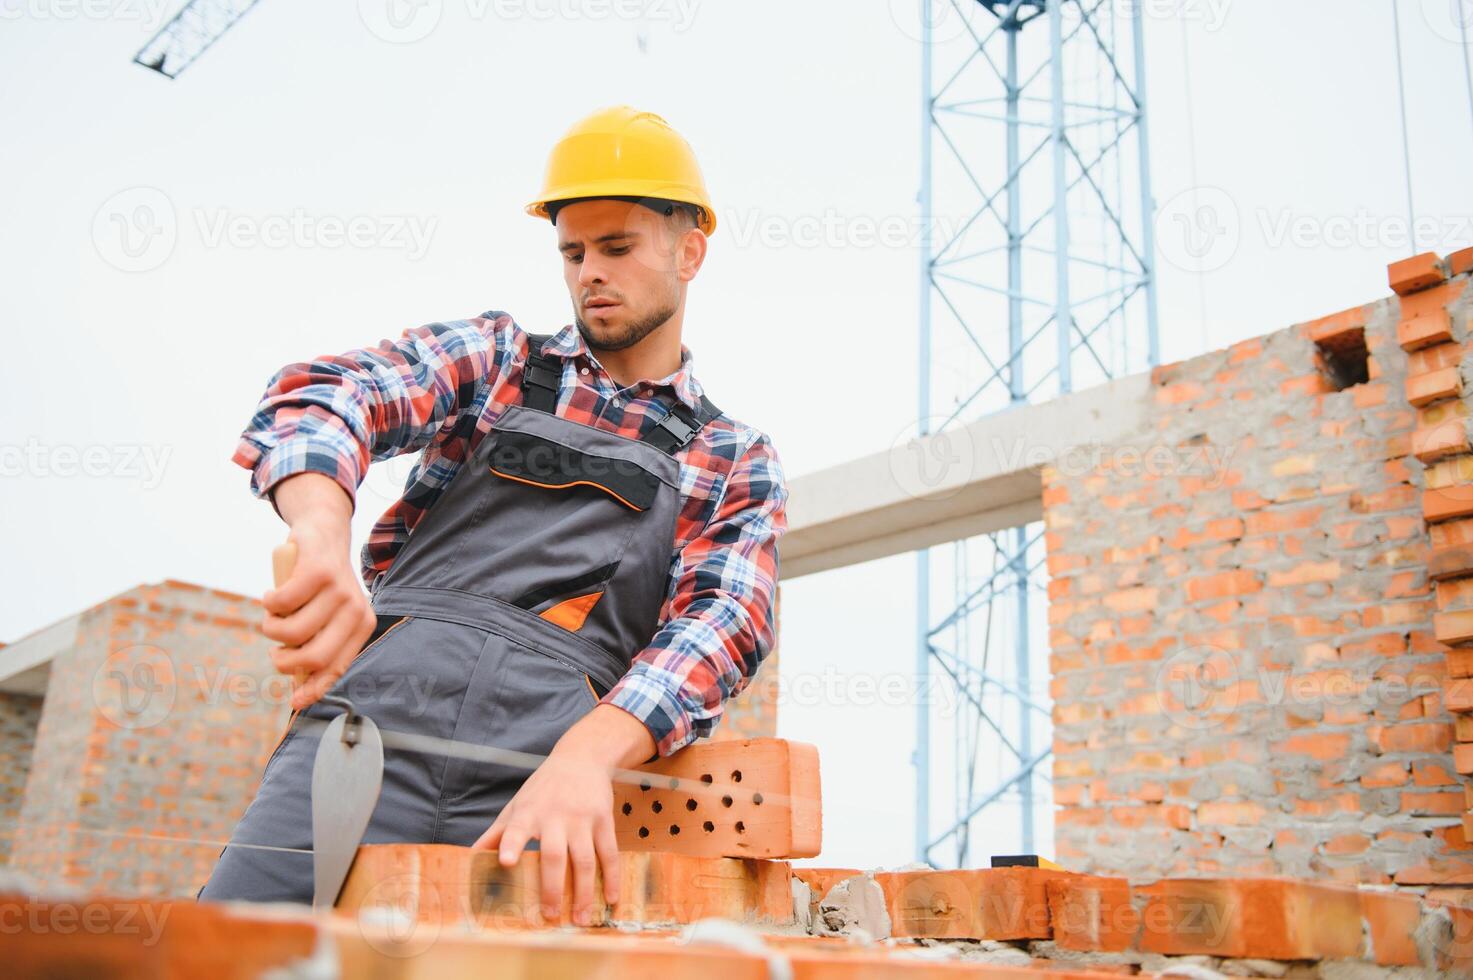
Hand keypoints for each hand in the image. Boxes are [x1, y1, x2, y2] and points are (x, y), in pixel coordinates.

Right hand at [260, 474, 374, 710]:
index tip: (294, 702)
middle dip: (284, 662)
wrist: (323, 533)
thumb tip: (299, 693)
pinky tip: (273, 594)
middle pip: (313, 657)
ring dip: (270, 627)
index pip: (338, 668)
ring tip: (273, 614)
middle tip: (275, 650)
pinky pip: (281, 603)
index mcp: (361, 626)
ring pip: (291, 632)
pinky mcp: (319, 571)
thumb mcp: (324, 616)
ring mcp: (339, 590)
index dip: (314, 689)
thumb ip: (315, 647)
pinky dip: (268, 602)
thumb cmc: (318, 585)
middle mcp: (355, 610)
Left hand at [472, 744, 621, 925]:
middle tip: (549, 914)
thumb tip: (472, 858)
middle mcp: (556, 816)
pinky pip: (609, 853)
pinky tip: (611, 897)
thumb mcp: (517, 804)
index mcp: (529, 813)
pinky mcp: (604, 820)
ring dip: (583, 892)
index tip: (506, 862)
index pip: (517, 829)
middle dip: (552, 887)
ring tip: (579, 917)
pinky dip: (612, 877)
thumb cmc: (543, 788)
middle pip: (555, 855)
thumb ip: (497, 832)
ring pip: (585, 860)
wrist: (581, 758)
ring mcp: (583, 819)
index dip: (511, 844)